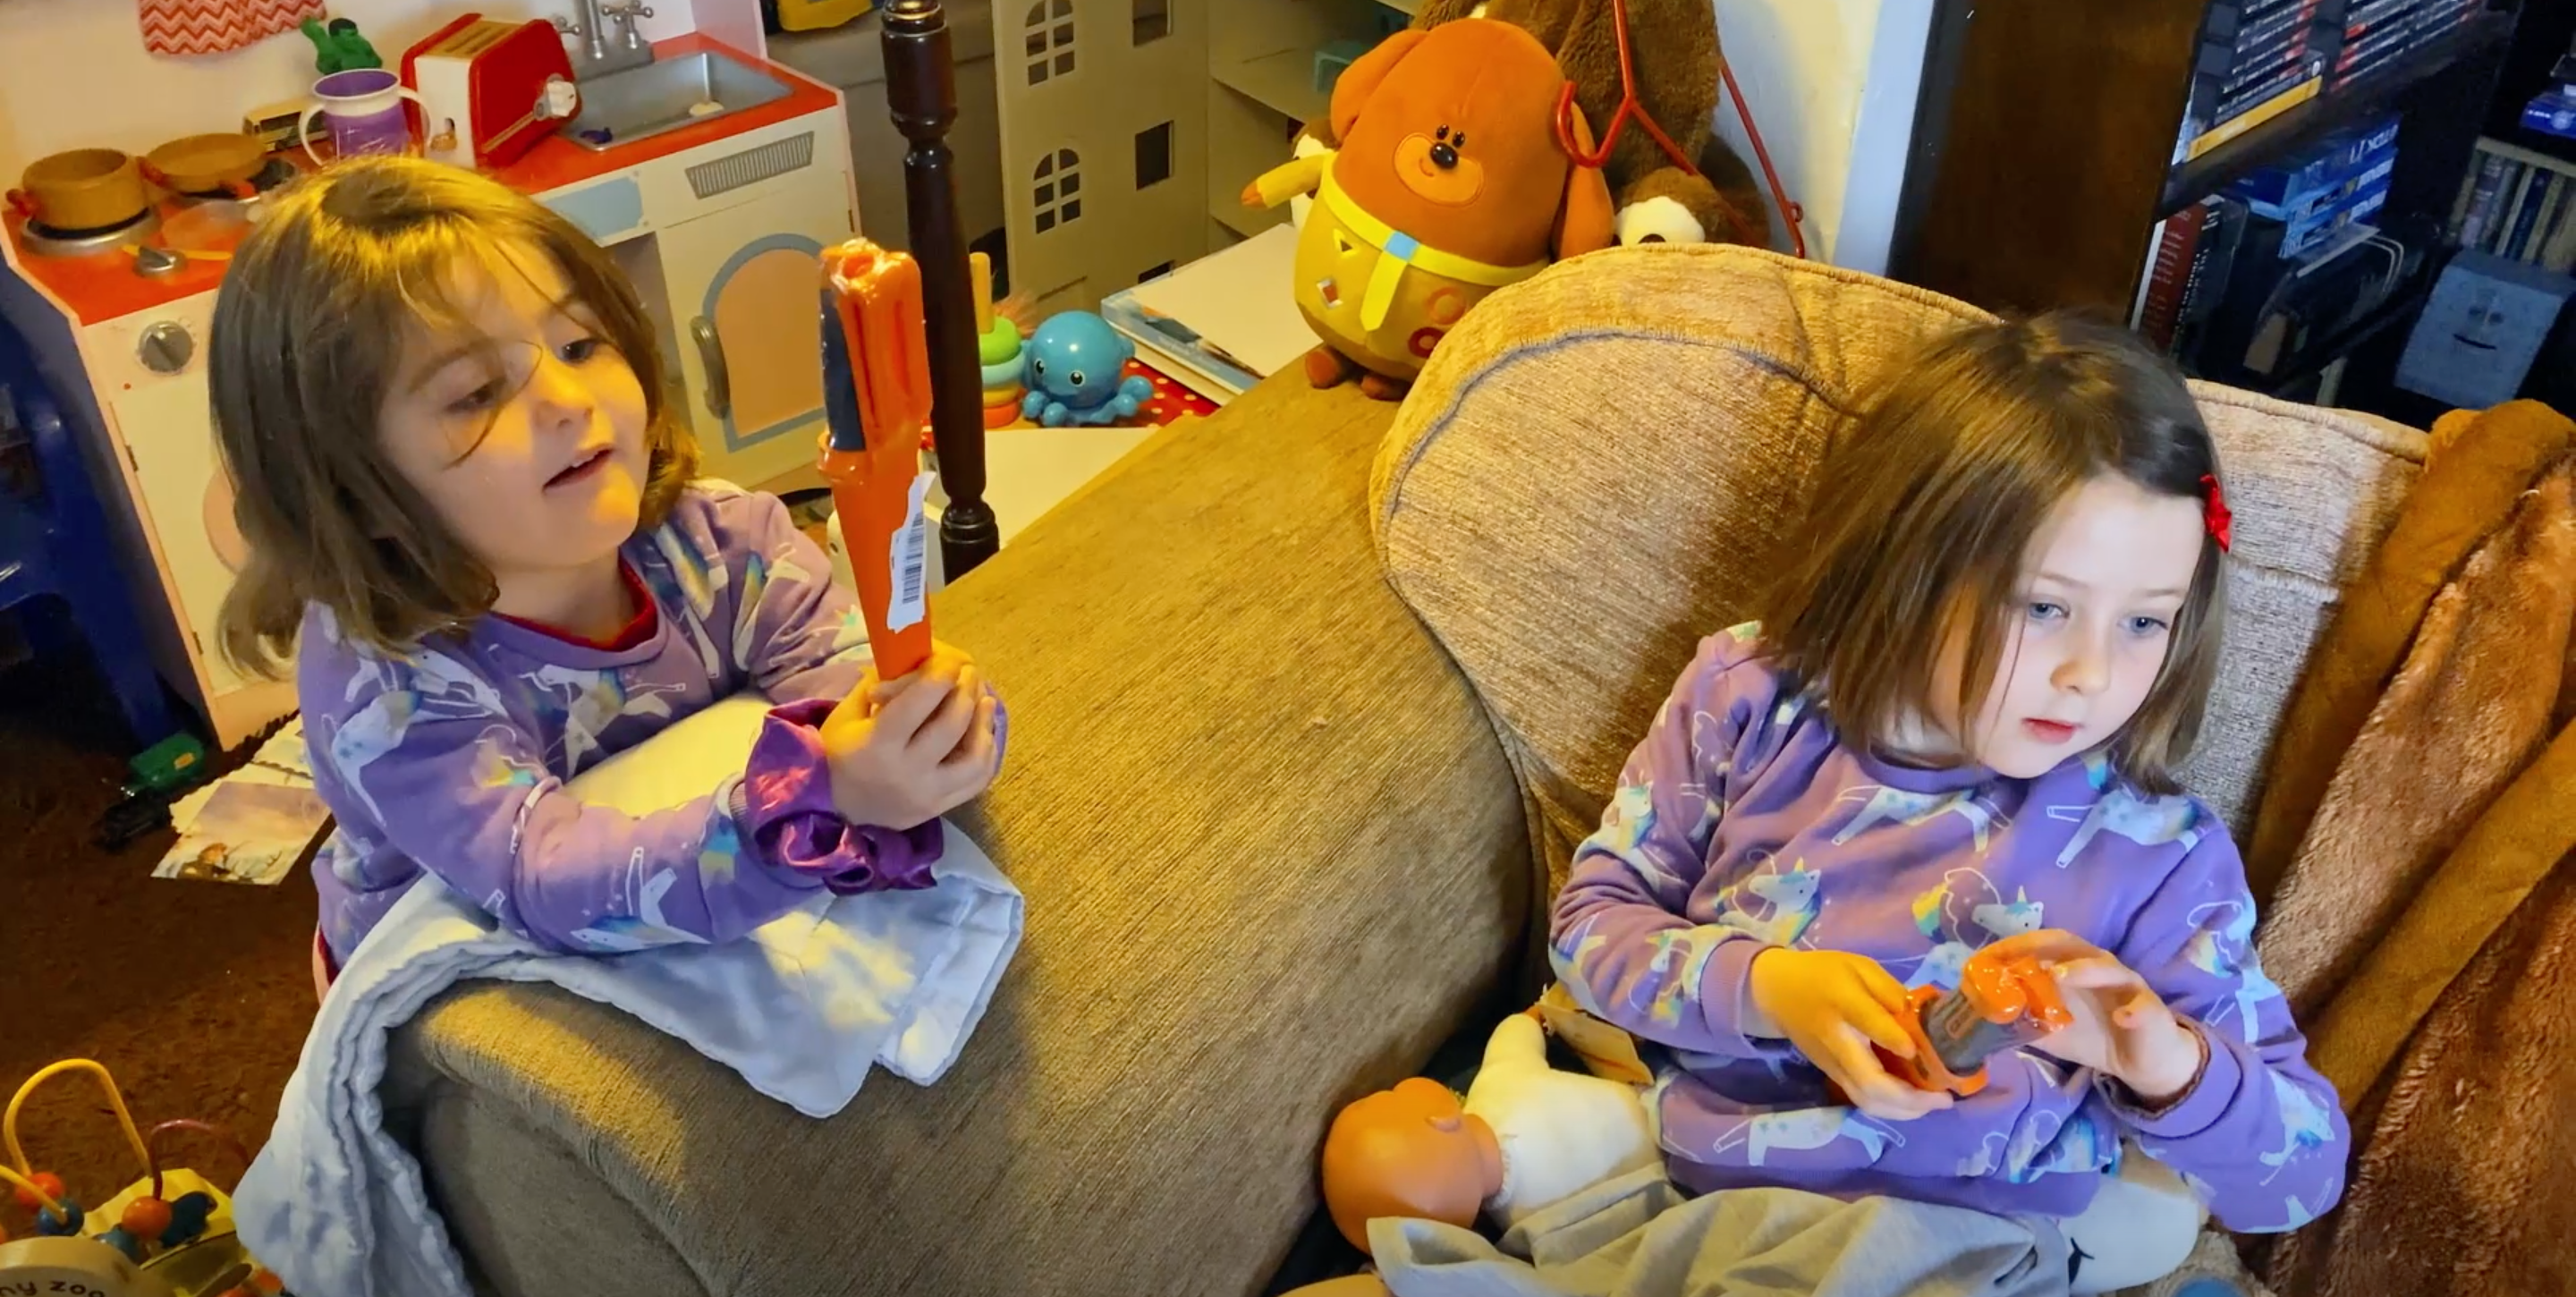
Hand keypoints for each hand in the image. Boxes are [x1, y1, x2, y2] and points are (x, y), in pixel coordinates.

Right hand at [820, 641, 999, 829]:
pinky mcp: (938, 809)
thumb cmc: (837, 752)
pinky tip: (983, 733)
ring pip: (974, 758)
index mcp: (878, 745)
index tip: (949, 661)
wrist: (833, 806)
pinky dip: (986, 753)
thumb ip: (883, 683)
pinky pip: (976, 781)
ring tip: (984, 700)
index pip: (919, 702)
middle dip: (965, 691)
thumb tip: (920, 660)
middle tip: (969, 673)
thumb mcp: (849, 712)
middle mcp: (907, 772)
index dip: (940, 675)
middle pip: (951, 725)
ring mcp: (927, 795)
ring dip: (983, 723)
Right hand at [1747, 948, 1953, 1121]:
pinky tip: (1913, 1104)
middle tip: (1944, 1098)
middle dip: (1911, 1098)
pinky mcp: (1832, 1076)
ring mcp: (1832, 1065)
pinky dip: (1891, 1109)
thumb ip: (1890, 991)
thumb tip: (1922, 1020)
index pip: (1868, 1024)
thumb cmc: (1822, 974)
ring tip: (1935, 1104)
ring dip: (1904, 1110)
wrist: (1775, 993)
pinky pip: (1863, 1100)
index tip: (1916, 1050)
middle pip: (1870, 1082)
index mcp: (1843, 1003)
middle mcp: (1837, 1041)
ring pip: (1867, 1100)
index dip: (1893, 1040)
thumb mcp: (1858, 966)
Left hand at [1983, 930, 2204, 1106]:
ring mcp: (2127, 987)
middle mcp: (2099, 968)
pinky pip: (2144, 1008)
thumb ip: (2021, 1019)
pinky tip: (2123, 1018)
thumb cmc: (2094, 1035)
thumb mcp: (2050, 1030)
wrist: (2142, 1061)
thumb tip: (1980, 1019)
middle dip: (2042, 947)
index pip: (2042, 946)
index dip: (2015, 947)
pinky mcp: (2151, 1012)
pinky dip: (2134, 1012)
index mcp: (2073, 968)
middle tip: (2017, 959)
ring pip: (2108, 969)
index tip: (1986, 958)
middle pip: (2073, 946)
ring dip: (2083, 970)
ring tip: (2059, 977)